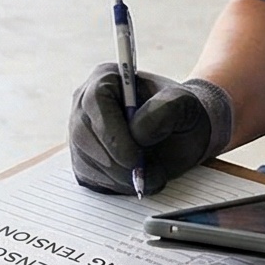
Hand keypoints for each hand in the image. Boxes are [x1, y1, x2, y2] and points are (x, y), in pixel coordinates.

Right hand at [68, 63, 233, 194]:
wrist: (180, 133)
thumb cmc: (180, 113)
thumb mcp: (184, 104)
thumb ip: (165, 110)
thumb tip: (137, 132)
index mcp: (106, 78)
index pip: (95, 102)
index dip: (111, 133)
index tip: (134, 158)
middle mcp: (85, 103)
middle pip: (84, 135)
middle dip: (116, 162)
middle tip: (145, 173)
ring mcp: (80, 132)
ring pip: (85, 160)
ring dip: (119, 177)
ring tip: (150, 174)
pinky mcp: (82, 158)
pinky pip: (89, 177)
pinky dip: (115, 185)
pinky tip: (138, 178)